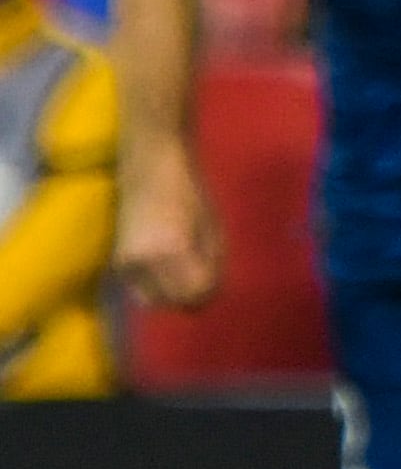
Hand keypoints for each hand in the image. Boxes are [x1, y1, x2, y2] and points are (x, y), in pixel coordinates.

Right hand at [114, 150, 222, 309]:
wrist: (149, 166)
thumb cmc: (190, 191)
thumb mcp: (212, 229)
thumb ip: (212, 265)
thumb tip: (209, 294)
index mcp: (172, 252)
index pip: (193, 295)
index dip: (208, 293)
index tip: (216, 281)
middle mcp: (143, 263)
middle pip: (172, 302)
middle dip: (191, 296)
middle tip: (203, 277)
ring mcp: (125, 264)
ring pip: (154, 300)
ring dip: (172, 293)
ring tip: (185, 270)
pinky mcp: (117, 262)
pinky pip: (140, 289)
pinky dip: (156, 286)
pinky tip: (167, 267)